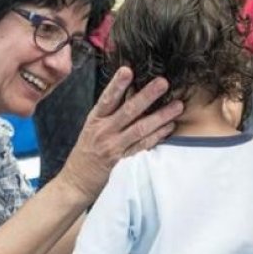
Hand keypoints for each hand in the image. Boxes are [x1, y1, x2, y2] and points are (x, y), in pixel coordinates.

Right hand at [58, 67, 182, 200]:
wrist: (75, 182)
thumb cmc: (86, 153)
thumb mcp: (91, 129)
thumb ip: (108, 113)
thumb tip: (128, 91)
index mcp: (95, 120)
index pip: (106, 99)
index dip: (117, 84)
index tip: (128, 70)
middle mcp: (103, 131)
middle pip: (128, 111)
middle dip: (147, 96)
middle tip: (163, 83)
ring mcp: (113, 147)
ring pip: (140, 129)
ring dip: (160, 116)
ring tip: (177, 106)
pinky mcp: (122, 162)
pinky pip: (142, 147)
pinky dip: (157, 136)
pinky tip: (170, 127)